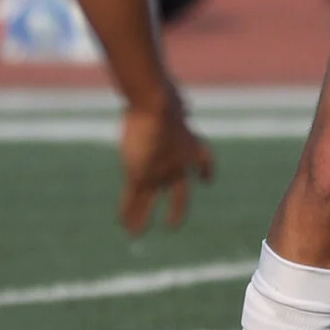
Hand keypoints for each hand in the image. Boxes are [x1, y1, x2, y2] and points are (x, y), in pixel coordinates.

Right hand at [118, 88, 214, 233]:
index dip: (205, 171)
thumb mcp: (174, 102)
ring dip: (142, 217)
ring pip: (149, 202)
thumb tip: (176, 96)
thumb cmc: (164, 98)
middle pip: (179, 195)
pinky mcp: (141, 175)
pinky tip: (123, 224)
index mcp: (190, 145)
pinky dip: (127, 212)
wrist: (158, 106)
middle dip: (175, 209)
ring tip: (136, 233)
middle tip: (172, 224)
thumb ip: (177, 106)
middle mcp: (178, 165)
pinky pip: (133, 199)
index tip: (205, 180)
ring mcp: (159, 173)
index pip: (204, 162)